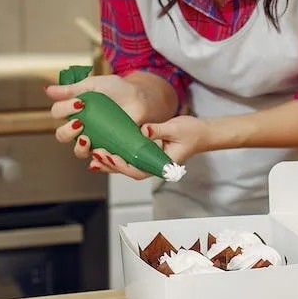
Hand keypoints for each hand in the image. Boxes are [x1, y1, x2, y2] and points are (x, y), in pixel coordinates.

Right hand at [45, 74, 150, 166]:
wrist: (140, 97)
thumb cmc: (117, 89)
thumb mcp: (93, 85)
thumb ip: (71, 88)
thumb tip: (47, 90)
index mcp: (74, 110)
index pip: (58, 112)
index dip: (64, 109)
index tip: (79, 102)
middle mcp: (80, 127)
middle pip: (62, 135)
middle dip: (66, 131)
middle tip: (79, 122)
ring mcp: (94, 139)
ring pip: (78, 151)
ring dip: (79, 147)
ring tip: (86, 138)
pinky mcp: (108, 148)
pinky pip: (99, 160)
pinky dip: (98, 158)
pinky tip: (101, 151)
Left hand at [80, 115, 209, 178]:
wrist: (203, 133)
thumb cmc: (192, 132)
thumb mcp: (176, 127)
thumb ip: (158, 129)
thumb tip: (143, 130)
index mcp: (162, 165)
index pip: (139, 171)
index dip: (123, 166)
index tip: (111, 156)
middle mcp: (155, 166)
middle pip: (129, 171)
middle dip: (111, 165)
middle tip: (95, 154)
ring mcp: (152, 162)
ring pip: (128, 166)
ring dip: (111, 162)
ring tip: (94, 155)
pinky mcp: (149, 155)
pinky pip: (131, 158)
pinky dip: (118, 156)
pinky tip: (104, 152)